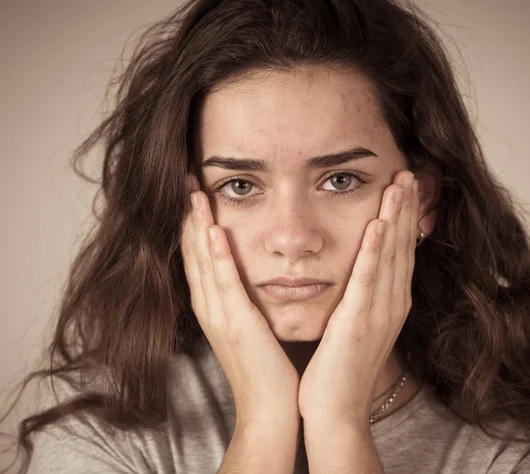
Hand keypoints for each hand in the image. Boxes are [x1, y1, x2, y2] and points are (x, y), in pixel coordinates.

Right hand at [180, 173, 299, 428]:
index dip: (192, 223)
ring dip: (198, 226)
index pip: (197, 255)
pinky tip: (214, 231)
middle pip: (193, 252)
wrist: (270, 407)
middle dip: (188, 216)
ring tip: (194, 192)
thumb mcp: (249, 324)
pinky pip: (225, 285)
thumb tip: (247, 271)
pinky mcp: (238, 325)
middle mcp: (209, 307)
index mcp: (213, 306)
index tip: (192, 191)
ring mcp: (220, 316)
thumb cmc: (265, 365)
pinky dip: (217, 257)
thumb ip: (242, 297)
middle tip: (185, 179)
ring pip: (203, 262)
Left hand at [298, 171, 419, 426]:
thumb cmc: (340, 367)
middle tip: (408, 173)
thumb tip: (360, 274)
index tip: (404, 188)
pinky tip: (378, 225)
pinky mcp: (359, 322)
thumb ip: (362, 297)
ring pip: (390, 257)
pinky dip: (374, 252)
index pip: (400, 252)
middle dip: (406, 209)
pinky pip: (368, 281)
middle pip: (402, 247)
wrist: (334, 409)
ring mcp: (379, 313)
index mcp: (389, 303)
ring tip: (399, 184)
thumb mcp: (356, 325)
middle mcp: (391, 303)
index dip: (404, 218)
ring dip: (396, 218)